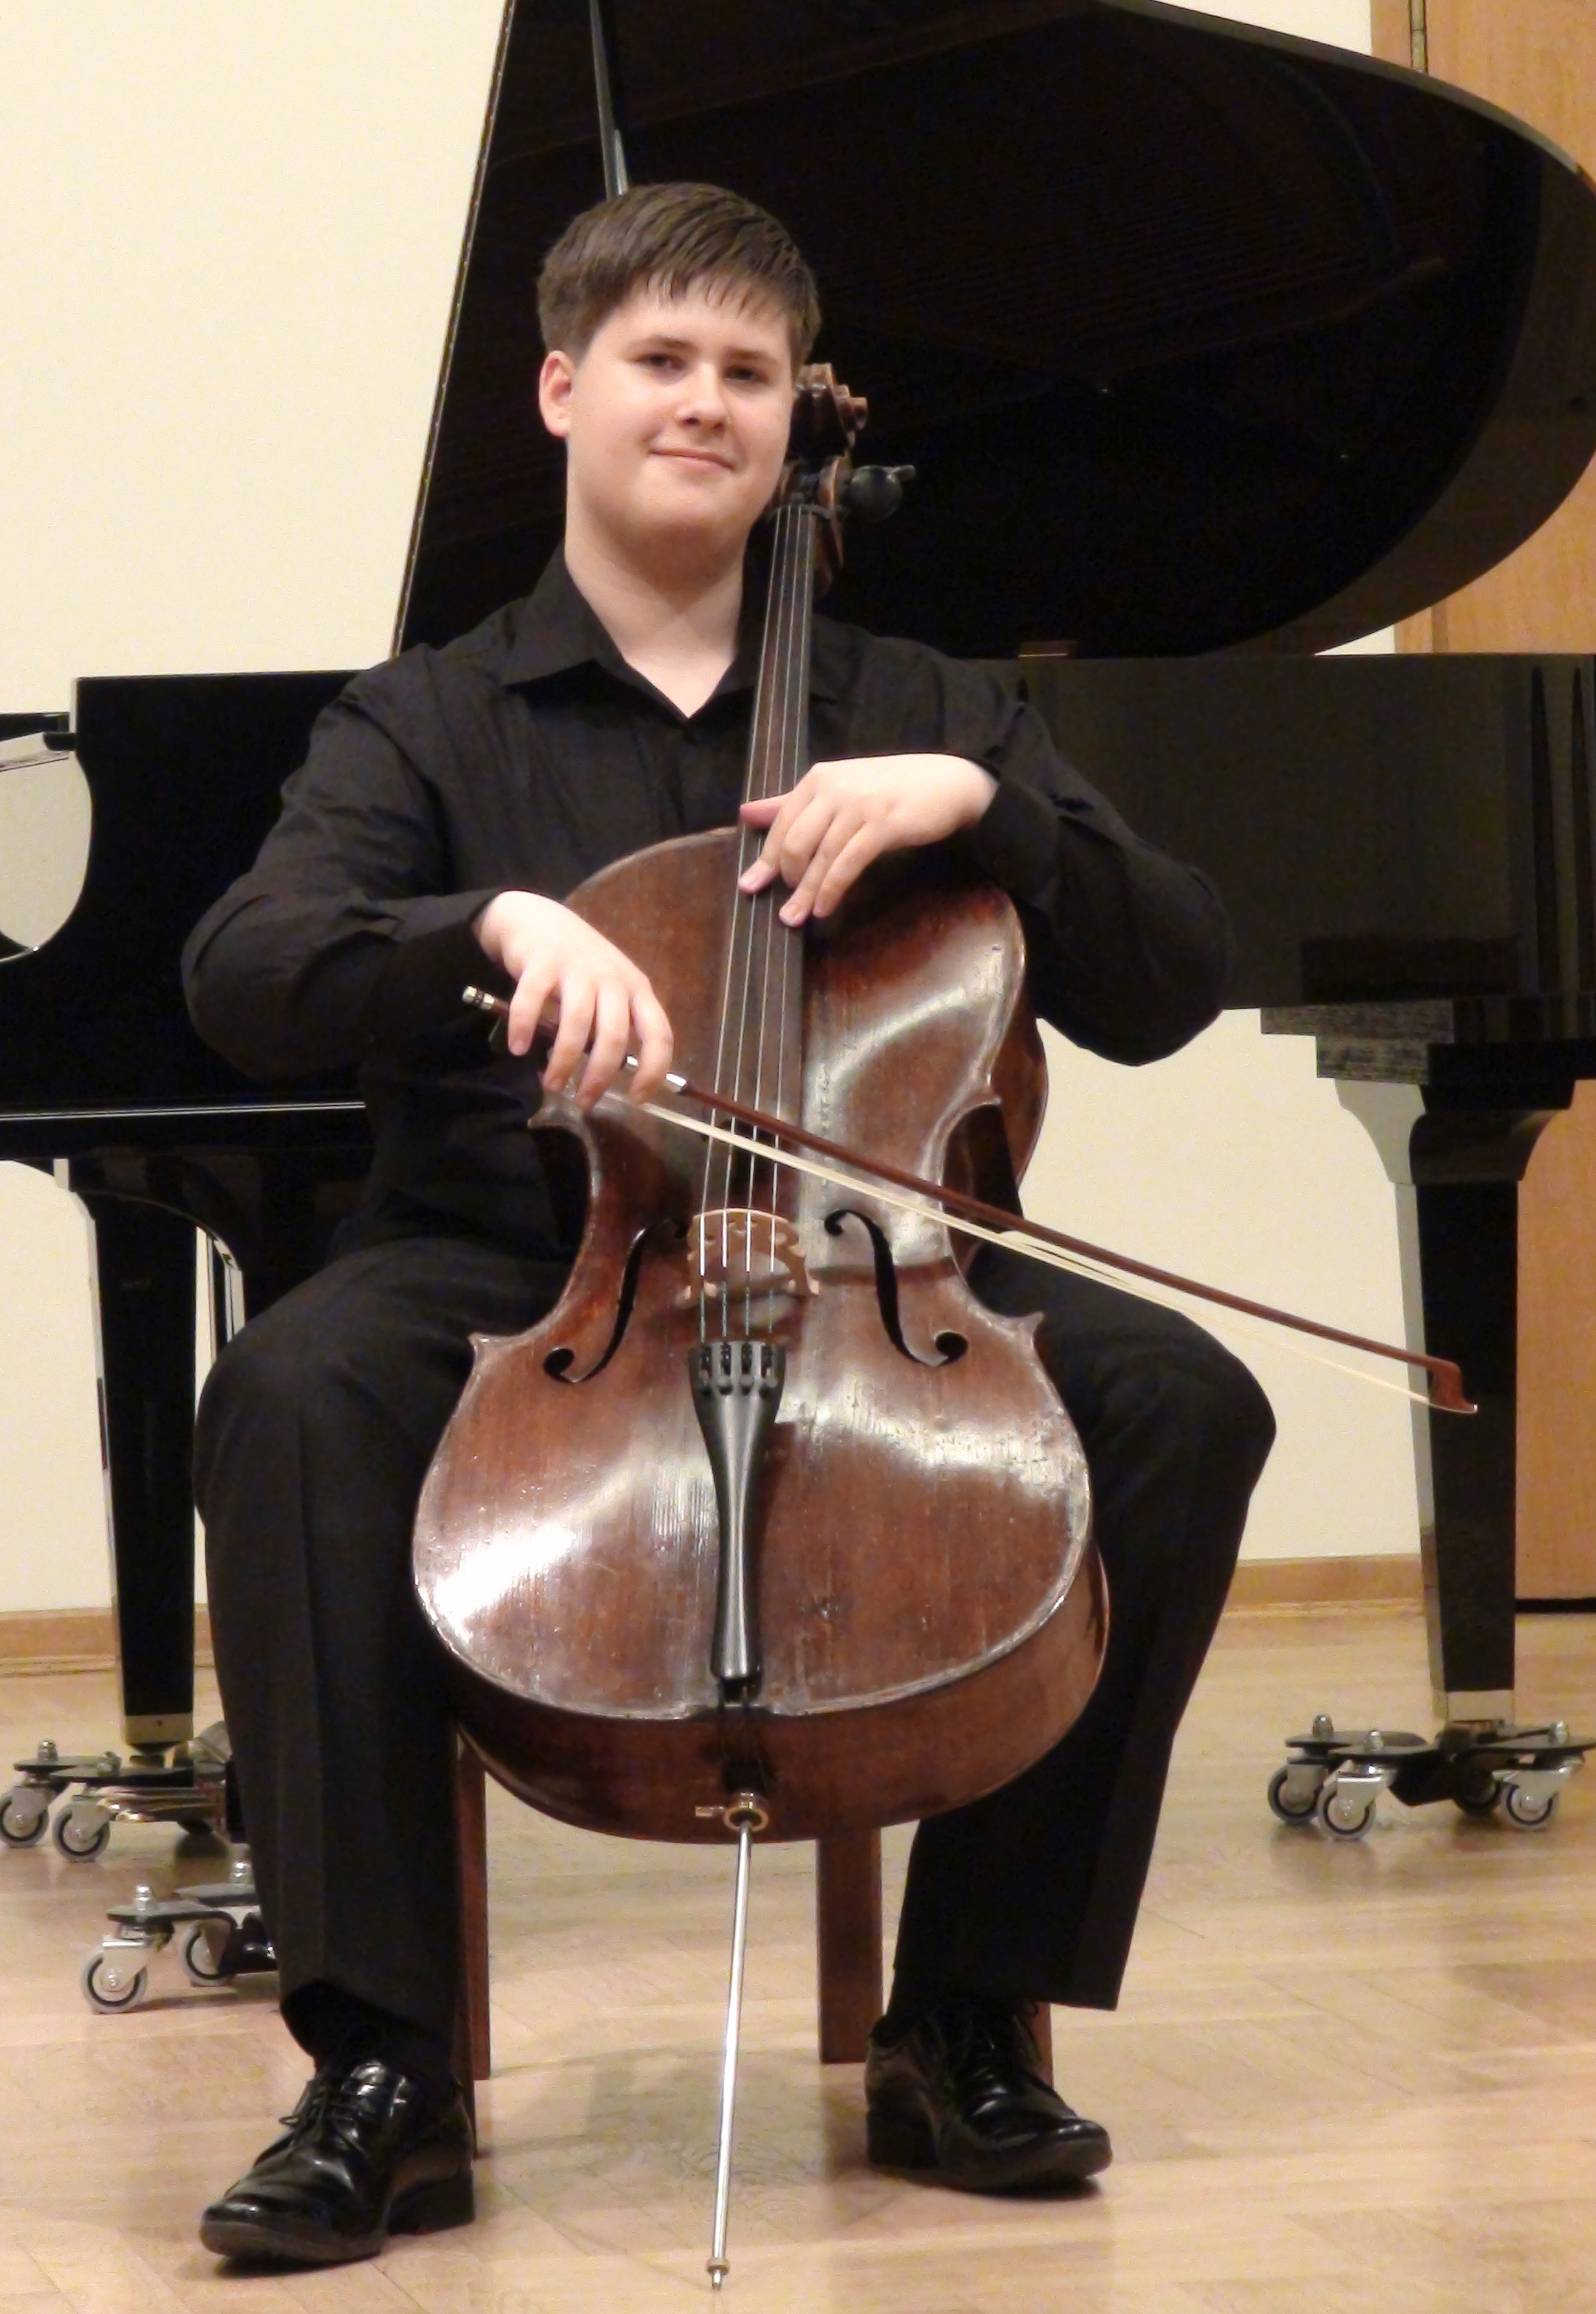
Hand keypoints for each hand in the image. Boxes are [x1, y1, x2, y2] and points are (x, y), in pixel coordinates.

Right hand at [473, 892, 673, 1108]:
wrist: (538, 919)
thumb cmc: (579, 966)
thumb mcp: (609, 990)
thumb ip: (613, 1025)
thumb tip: (609, 1078)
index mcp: (636, 989)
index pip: (658, 1033)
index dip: (653, 1070)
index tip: (636, 1098)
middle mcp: (612, 978)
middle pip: (613, 1036)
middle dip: (599, 1076)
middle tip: (584, 1102)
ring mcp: (578, 968)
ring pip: (576, 1024)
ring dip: (563, 1061)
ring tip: (552, 1084)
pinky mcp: (542, 961)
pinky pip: (532, 1001)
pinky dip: (524, 1028)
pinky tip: (518, 1048)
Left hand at [737, 753, 996, 925]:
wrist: (949, 782)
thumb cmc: (891, 788)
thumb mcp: (839, 788)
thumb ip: (791, 803)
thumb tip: (746, 814)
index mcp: (818, 779)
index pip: (780, 823)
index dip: (764, 859)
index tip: (750, 887)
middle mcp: (834, 789)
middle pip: (794, 842)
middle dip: (785, 880)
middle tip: (785, 908)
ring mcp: (859, 806)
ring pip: (820, 857)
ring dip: (805, 893)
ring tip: (796, 919)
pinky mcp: (882, 826)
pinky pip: (847, 863)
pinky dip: (832, 889)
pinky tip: (824, 907)